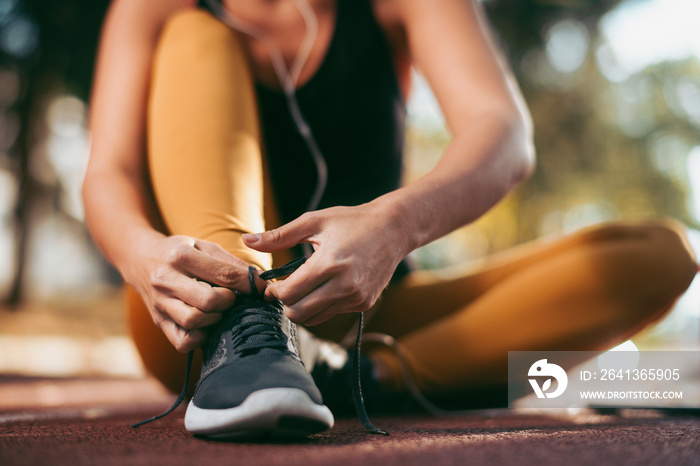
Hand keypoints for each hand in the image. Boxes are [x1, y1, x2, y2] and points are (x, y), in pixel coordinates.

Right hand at [125, 234, 266, 351]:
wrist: (140, 259)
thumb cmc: (180, 252)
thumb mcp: (203, 246)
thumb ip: (231, 263)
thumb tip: (261, 281)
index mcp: (181, 256)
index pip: (223, 274)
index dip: (249, 284)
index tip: (262, 287)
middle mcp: (166, 281)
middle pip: (208, 301)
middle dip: (229, 301)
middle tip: (232, 298)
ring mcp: (160, 304)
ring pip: (193, 322)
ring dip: (214, 318)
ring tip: (218, 310)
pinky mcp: (159, 322)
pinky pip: (182, 341)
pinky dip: (199, 337)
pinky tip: (205, 325)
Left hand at [243, 203, 410, 325]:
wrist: (393, 229)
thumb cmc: (352, 221)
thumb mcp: (314, 221)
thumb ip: (279, 235)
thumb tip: (247, 240)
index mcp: (329, 264)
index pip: (289, 294)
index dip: (274, 292)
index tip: (272, 284)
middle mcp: (344, 286)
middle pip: (299, 313)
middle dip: (286, 304)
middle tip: (284, 289)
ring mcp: (356, 298)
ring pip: (315, 319)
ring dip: (303, 308)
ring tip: (303, 288)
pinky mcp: (364, 304)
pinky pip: (332, 314)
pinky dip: (322, 306)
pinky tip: (324, 288)